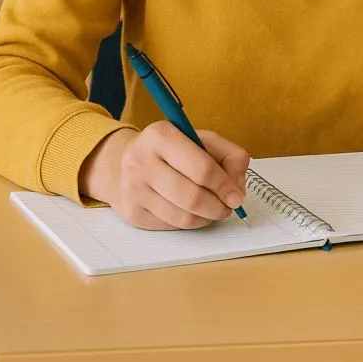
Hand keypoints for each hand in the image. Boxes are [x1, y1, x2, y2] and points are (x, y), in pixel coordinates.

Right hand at [79, 122, 249, 229]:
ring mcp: (132, 188)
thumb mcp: (202, 139)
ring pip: (183, 217)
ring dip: (206, 218)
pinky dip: (189, 222)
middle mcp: (141, 160)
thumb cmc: (172, 150)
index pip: (201, 168)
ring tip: (213, 209)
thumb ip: (230, 156)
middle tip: (228, 207)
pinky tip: (191, 211)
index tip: (237, 196)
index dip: (224, 186)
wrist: (125, 162)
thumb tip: (237, 188)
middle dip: (218, 207)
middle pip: (192, 197)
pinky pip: (171, 226)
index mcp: (161, 135)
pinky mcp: (131, 212)